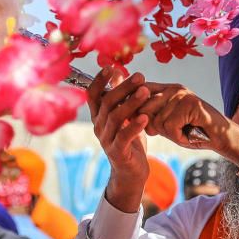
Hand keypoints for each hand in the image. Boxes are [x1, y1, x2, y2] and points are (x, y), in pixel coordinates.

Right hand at [87, 68, 151, 212]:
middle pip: (107, 103)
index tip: (111, 66)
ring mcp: (107, 140)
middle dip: (123, 87)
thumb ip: (120, 96)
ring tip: (145, 91)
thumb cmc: (129, 140)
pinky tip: (145, 116)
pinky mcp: (118, 152)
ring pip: (115, 117)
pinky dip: (135, 126)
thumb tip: (118, 71)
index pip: (93, 95)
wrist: (130, 172)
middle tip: (140, 76)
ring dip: (131, 103)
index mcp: (99, 116)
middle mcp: (99, 126)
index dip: (99, 80)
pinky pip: (125, 137)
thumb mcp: (124, 116)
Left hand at [138, 82, 238, 162]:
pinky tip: (190, 134)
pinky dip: (179, 137)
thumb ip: (151, 116)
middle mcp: (173, 88)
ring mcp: (182, 94)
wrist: (220, 137)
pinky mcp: (190, 103)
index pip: (139, 92)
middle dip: (154, 127)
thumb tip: (127, 114)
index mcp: (166, 89)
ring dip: (170, 134)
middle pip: (144, 109)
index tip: (135, 120)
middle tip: (174, 131)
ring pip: (157, 120)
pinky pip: (171, 126)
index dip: (134, 108)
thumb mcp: (168, 123)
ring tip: (184, 132)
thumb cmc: (193, 132)